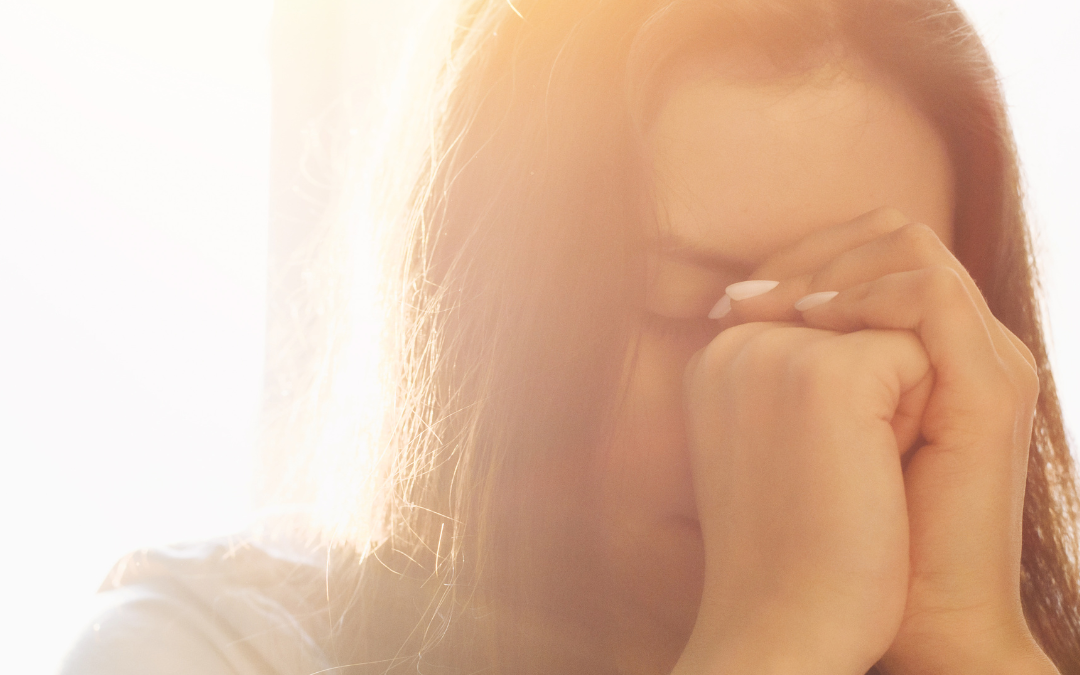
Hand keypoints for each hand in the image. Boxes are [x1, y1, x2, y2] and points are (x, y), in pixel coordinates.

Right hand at [675, 319, 932, 674]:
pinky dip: (912, 419)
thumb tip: (825, 309)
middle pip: (859, 330)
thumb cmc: (785, 547)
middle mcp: (733, 344)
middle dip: (866, 400)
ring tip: (840, 473)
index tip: (797, 473)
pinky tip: (866, 473)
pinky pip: (915, 359)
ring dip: (889, 408)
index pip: (824, 334)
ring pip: (888, 339)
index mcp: (714, 359)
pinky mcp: (829, 374)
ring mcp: (777, 353)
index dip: (837, 410)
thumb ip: (780, 373)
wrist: (783, 625)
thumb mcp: (762, 441)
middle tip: (820, 478)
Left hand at [721, 208, 1055, 673]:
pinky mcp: (988, 390)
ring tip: (780, 313)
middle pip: (888, 232)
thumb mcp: (797, 431)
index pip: (866, 249)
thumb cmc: (830, 534)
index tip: (727, 301)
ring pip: (909, 245)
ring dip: (833, 269)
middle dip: (809, 253)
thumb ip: (787, 363)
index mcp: (919, 351)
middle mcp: (955, 345)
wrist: (901, 618)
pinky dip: (864, 295)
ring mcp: (982, 361)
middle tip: (744, 299)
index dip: (795, 259)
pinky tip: (812, 326)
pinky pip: (930, 293)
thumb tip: (724, 307)